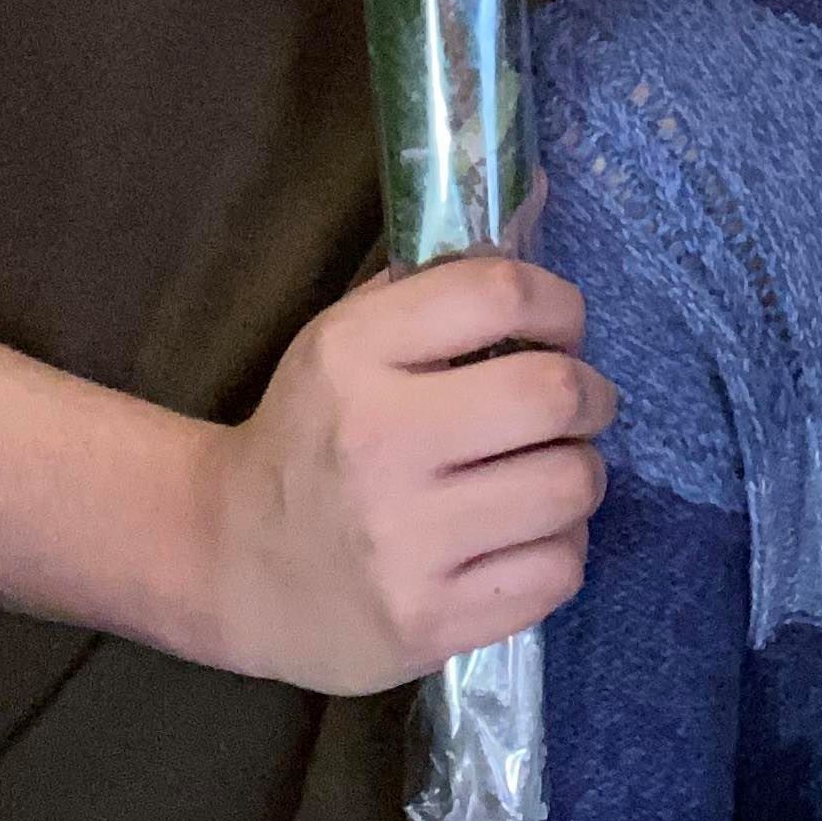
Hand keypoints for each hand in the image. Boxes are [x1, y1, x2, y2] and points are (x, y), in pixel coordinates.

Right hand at [196, 251, 615, 695]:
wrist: (230, 561)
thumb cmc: (311, 433)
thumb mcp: (343, 339)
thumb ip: (435, 284)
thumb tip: (543, 199)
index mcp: (353, 355)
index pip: (499, 293)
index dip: (559, 304)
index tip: (562, 328)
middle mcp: (378, 443)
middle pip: (553, 393)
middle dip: (591, 394)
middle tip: (578, 405)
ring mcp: (404, 541)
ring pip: (570, 487)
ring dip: (579, 475)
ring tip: (548, 474)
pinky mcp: (428, 622)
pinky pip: (557, 571)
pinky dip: (560, 548)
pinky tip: (525, 538)